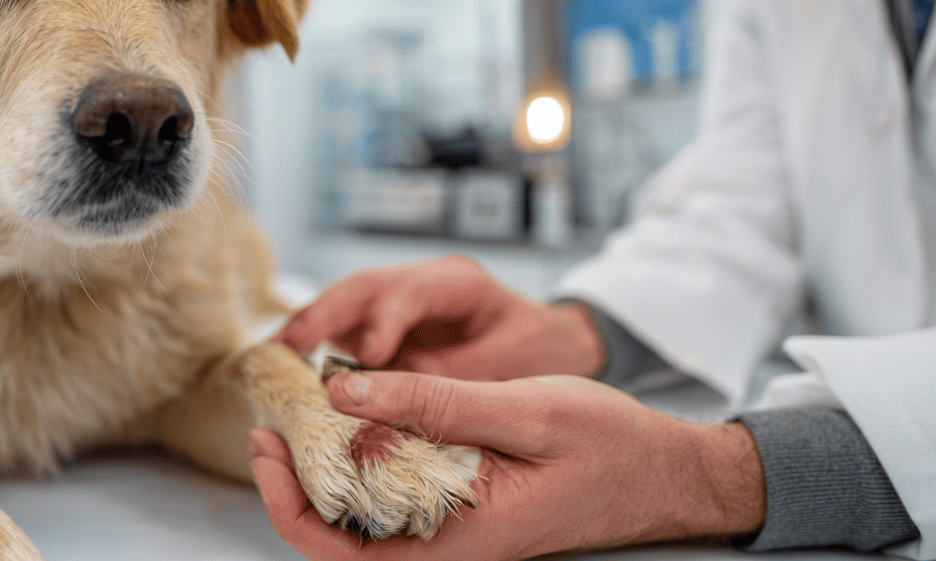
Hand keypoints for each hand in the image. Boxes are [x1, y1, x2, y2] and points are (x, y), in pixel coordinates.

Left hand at [248, 371, 764, 560]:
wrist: (667, 472)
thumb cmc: (610, 447)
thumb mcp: (524, 409)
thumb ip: (435, 401)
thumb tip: (347, 391)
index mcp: (461, 540)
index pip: (345, 553)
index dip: (289, 507)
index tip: (267, 451)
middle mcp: (450, 544)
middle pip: (342, 537)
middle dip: (294, 484)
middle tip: (270, 423)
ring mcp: (456, 528)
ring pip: (365, 516)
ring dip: (326, 470)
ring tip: (302, 414)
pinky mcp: (464, 507)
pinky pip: (398, 496)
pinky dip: (366, 460)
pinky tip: (358, 419)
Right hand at [276, 255, 604, 379]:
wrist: (556, 344)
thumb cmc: (540, 351)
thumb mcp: (509, 366)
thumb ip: (454, 379)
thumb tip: (397, 400)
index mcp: (457, 283)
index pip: (408, 292)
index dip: (382, 321)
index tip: (365, 358)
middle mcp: (420, 283)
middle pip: (364, 288)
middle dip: (323, 315)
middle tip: (288, 346)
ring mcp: (400, 301)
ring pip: (346, 304)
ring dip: (310, 328)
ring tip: (274, 358)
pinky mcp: (388, 325)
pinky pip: (346, 330)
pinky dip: (319, 347)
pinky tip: (290, 369)